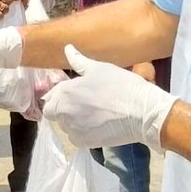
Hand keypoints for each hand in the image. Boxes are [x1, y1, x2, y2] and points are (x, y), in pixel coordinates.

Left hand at [42, 45, 177, 150]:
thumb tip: (67, 48)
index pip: (49, 99)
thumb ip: (79, 61)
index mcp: (64, 92)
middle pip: (55, 114)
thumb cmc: (121, 85)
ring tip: (94, 115)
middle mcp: (63, 112)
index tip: (74, 96)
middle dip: (64, 110)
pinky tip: (98, 126)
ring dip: (74, 122)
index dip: (59, 97)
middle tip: (84, 106)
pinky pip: (76, 138)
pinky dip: (83, 134)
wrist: (141, 112)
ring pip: (66, 127)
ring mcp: (72, 129)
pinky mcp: (83, 143)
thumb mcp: (99, 68)